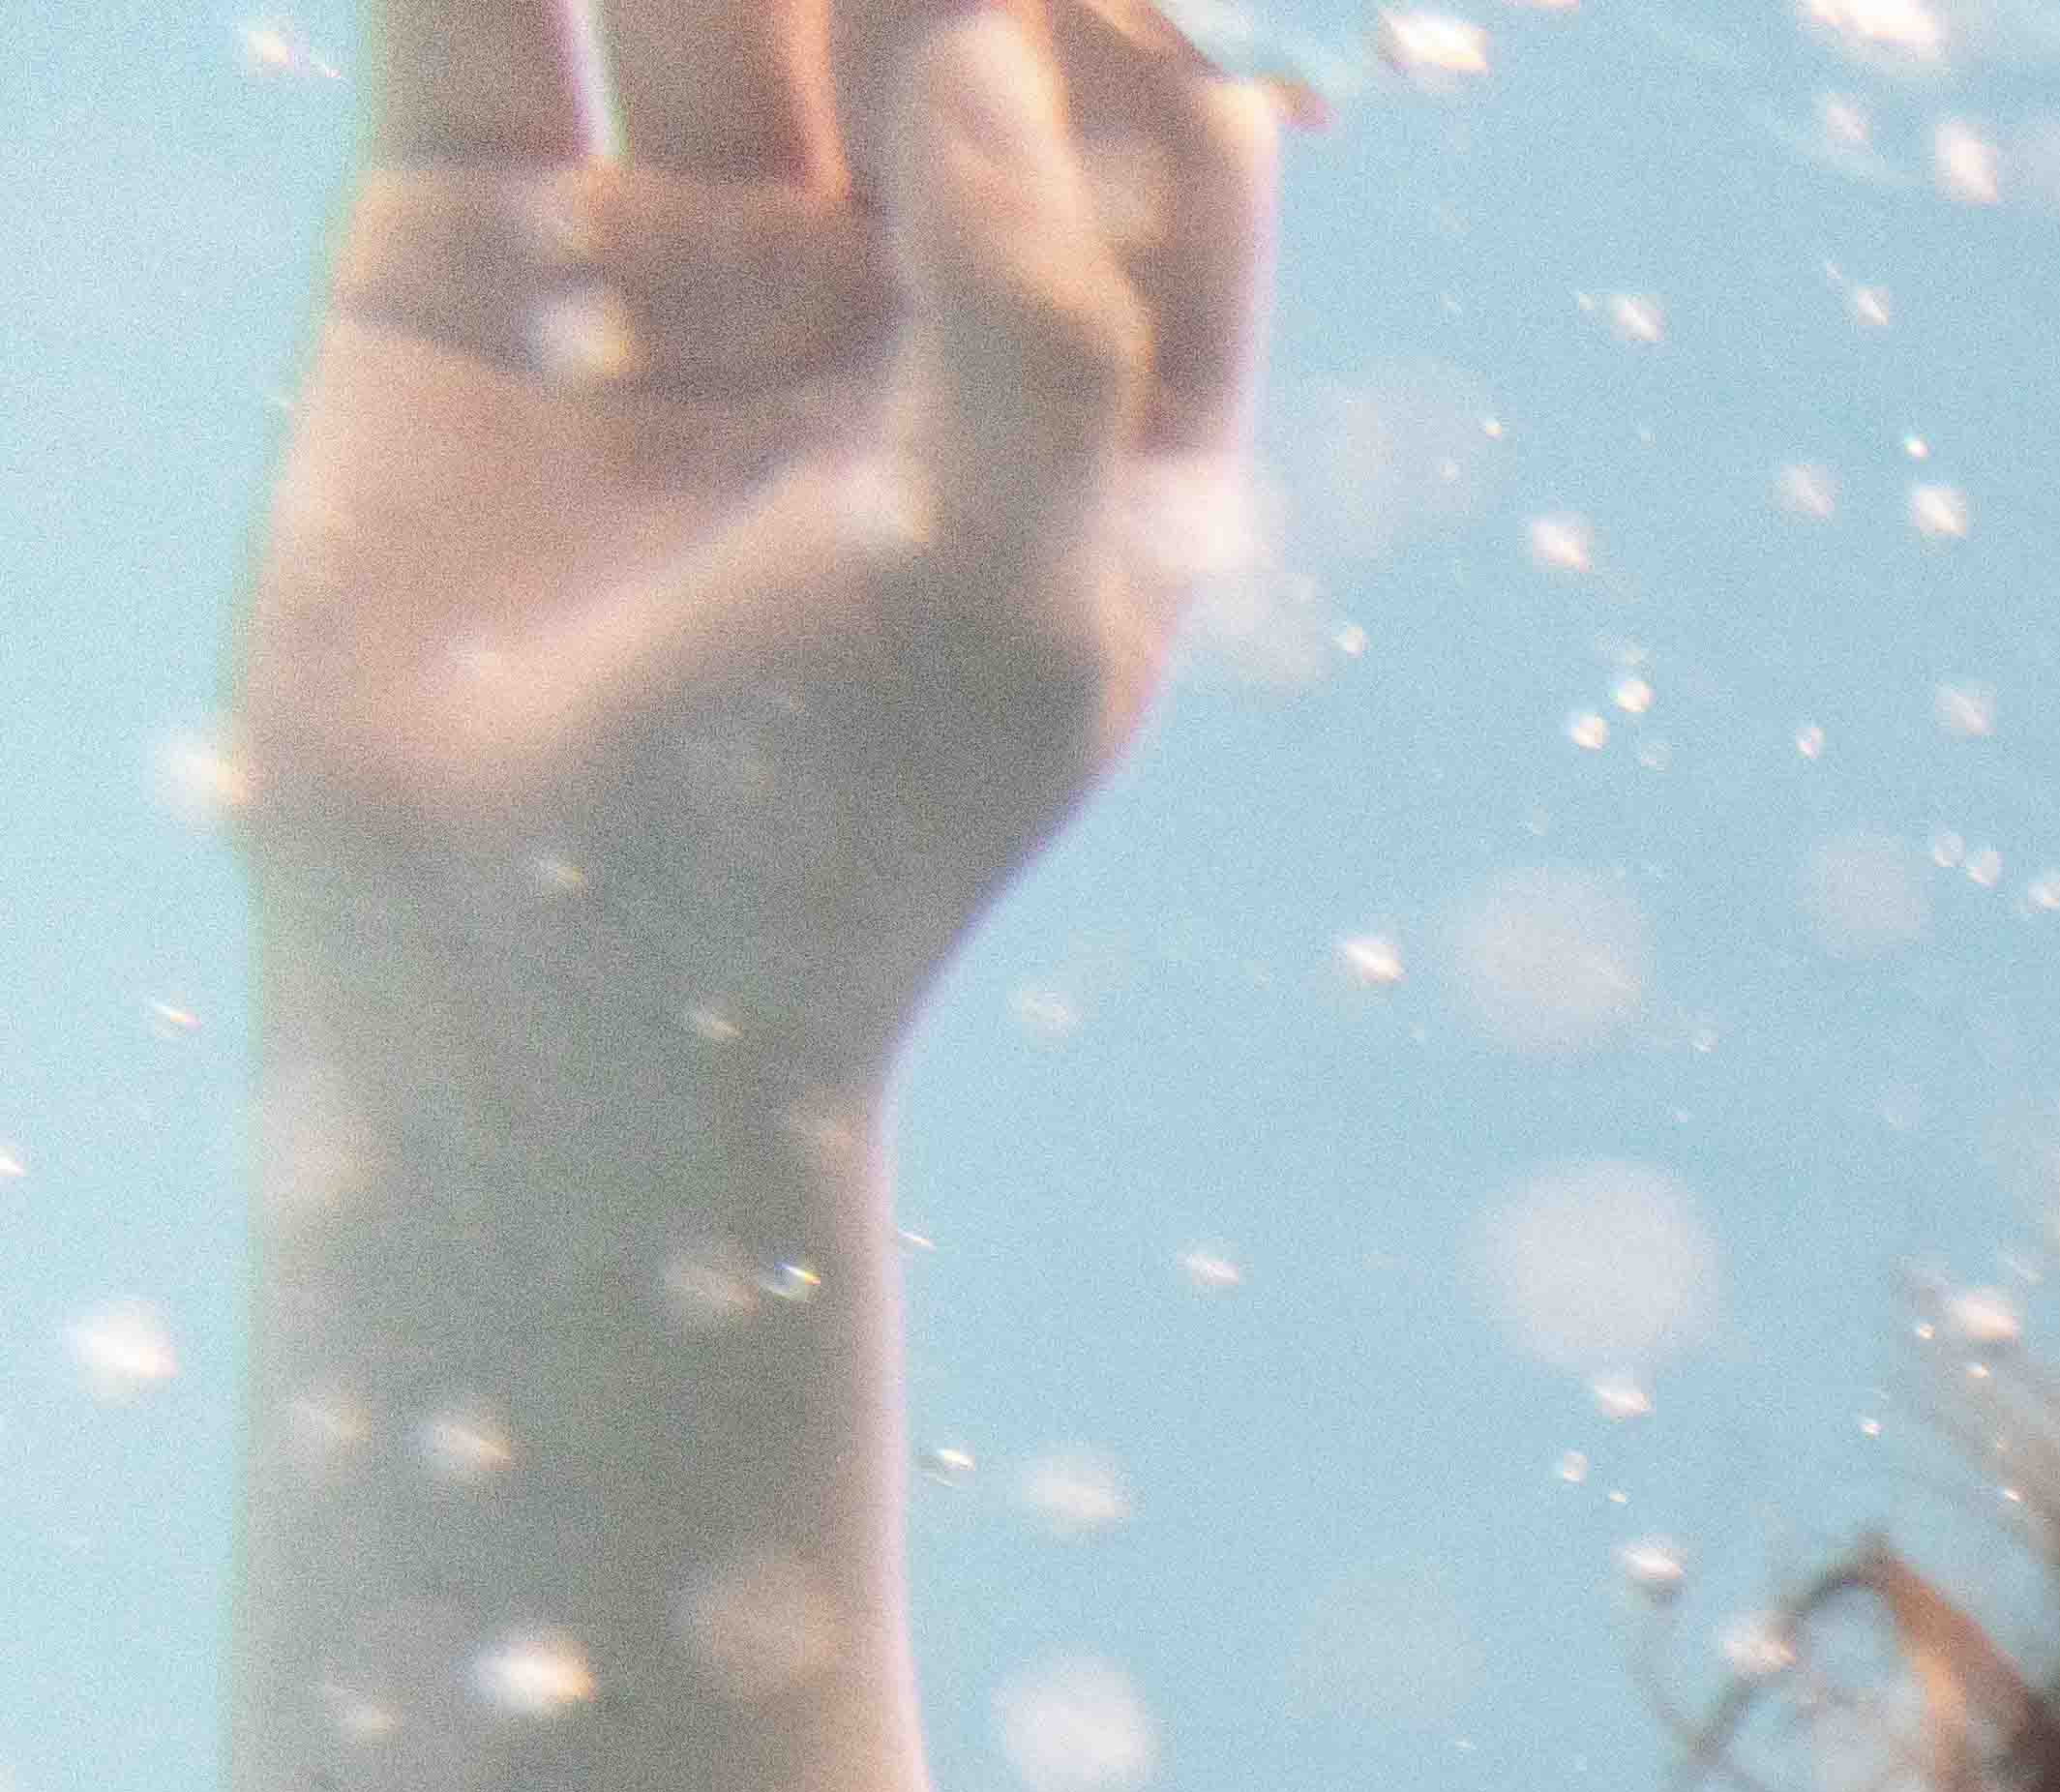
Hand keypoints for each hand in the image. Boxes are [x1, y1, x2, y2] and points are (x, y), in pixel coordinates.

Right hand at [231, 0, 1280, 1065]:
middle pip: (924, 16)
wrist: (525, 985)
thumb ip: (1039, 315)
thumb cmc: (819, 833)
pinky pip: (472, 20)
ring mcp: (687, 256)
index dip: (1108, 2)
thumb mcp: (997, 583)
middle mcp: (903, 297)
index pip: (1147, 115)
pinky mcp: (472, 245)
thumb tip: (1015, 42)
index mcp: (1102, 388)